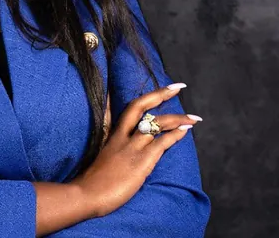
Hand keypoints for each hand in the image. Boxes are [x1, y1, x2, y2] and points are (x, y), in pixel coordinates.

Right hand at [71, 83, 201, 217]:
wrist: (86, 194)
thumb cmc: (93, 181)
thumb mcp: (100, 157)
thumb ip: (110, 148)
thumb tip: (114, 147)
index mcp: (111, 134)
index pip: (121, 107)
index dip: (137, 96)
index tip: (147, 86)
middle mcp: (121, 135)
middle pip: (139, 106)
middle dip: (159, 94)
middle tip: (177, 87)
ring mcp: (131, 146)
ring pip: (156, 123)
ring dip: (178, 118)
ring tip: (194, 118)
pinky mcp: (141, 160)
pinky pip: (161, 142)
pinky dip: (175, 135)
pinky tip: (185, 131)